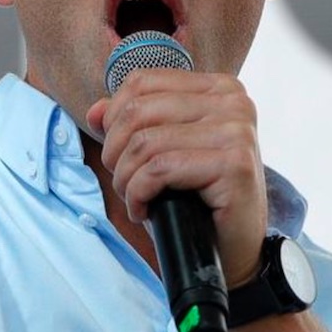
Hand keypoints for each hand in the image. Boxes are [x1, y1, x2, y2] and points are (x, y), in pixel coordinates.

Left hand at [86, 68, 266, 287]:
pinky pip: (160, 169)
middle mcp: (233, 101)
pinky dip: (138, 194)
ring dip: (125, 178)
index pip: (141, 82)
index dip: (114, 119)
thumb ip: (130, 124)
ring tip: (134, 199)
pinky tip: (144, 210)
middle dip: (115, 152)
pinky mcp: (235, 163)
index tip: (118, 153)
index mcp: (217, 88)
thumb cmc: (196, 199)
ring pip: (145, 142)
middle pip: (138, 111)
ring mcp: (237, 130)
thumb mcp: (161, 152)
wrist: (232, 250)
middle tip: (124, 183)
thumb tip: (95, 111)